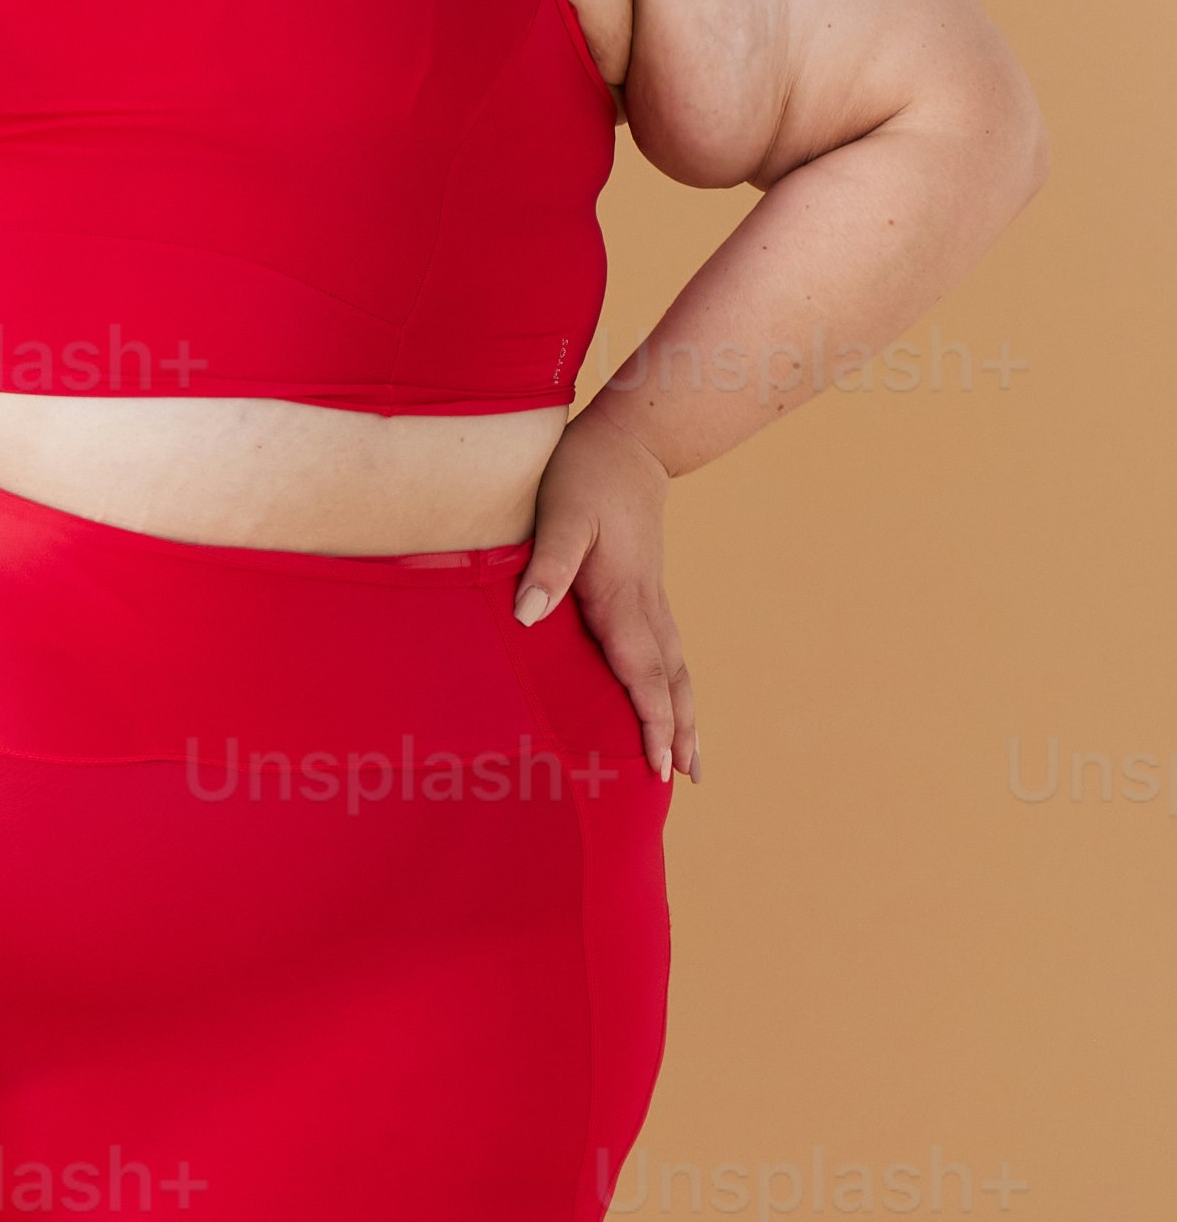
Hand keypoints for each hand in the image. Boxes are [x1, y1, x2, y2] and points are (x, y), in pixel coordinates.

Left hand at [516, 419, 695, 780]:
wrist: (630, 441)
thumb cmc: (585, 475)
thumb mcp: (560, 513)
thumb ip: (547, 565)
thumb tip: (529, 617)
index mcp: (623, 596)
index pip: (643, 672)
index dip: (653, 721)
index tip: (659, 765)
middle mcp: (646, 604)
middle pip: (670, 680)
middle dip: (679, 731)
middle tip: (682, 781)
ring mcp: (652, 598)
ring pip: (676, 668)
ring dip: (685, 715)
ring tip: (691, 761)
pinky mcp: (647, 591)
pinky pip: (667, 651)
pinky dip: (674, 687)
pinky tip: (671, 703)